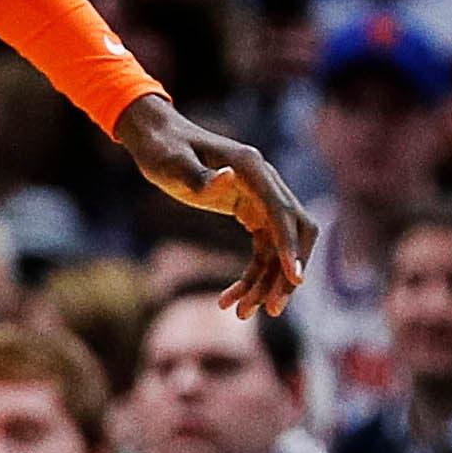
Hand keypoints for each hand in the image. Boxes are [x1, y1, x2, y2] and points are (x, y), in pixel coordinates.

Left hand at [115, 94, 313, 317]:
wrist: (156, 138)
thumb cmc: (162, 149)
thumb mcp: (172, 163)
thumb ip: (198, 175)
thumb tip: (228, 178)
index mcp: (252, 169)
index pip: (283, 212)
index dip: (291, 246)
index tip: (295, 278)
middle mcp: (264, 183)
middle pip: (294, 233)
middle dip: (287, 273)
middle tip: (271, 309)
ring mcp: (259, 198)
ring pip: (277, 249)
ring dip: (265, 283)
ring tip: (241, 314)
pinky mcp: (249, 211)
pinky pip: (261, 250)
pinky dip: (250, 276)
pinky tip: (229, 299)